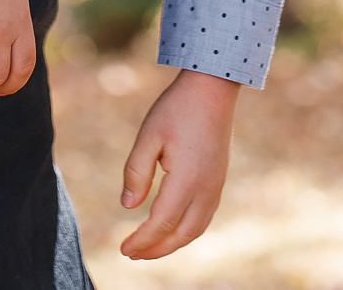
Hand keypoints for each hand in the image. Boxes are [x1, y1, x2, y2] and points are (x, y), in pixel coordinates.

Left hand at [117, 69, 238, 258]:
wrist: (213, 88)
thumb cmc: (177, 108)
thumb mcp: (148, 136)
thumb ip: (136, 173)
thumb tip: (129, 206)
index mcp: (186, 180)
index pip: (161, 223)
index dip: (141, 240)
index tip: (123, 248)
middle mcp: (206, 188)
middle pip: (181, 234)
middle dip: (156, 249)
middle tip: (132, 254)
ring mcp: (216, 185)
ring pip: (196, 229)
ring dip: (172, 243)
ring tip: (149, 248)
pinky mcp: (219, 179)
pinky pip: (204, 216)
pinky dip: (187, 231)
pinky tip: (172, 228)